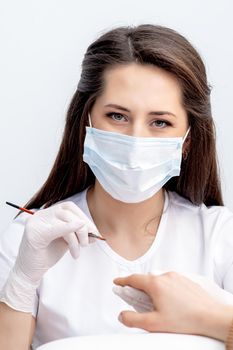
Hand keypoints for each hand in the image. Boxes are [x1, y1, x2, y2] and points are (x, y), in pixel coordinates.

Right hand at [0, 201, 98, 311]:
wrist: (29, 271)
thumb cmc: (47, 254)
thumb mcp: (66, 240)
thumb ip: (77, 233)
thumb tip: (95, 232)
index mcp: (49, 213)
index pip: (69, 207)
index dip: (84, 217)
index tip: (94, 232)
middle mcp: (41, 214)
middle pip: (68, 213)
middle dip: (83, 228)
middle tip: (87, 243)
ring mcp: (36, 222)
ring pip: (64, 221)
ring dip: (76, 238)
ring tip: (76, 252)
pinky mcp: (34, 233)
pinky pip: (54, 229)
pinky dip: (68, 230)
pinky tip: (76, 241)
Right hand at [114, 272, 232, 340]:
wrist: (210, 316)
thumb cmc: (185, 319)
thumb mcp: (154, 324)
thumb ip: (133, 319)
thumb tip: (122, 315)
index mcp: (155, 284)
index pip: (133, 279)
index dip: (123, 280)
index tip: (117, 282)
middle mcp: (165, 276)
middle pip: (146, 279)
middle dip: (138, 287)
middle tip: (136, 298)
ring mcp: (176, 277)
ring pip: (159, 279)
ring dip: (153, 288)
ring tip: (156, 304)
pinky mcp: (185, 280)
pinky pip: (170, 281)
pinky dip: (165, 288)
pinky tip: (170, 302)